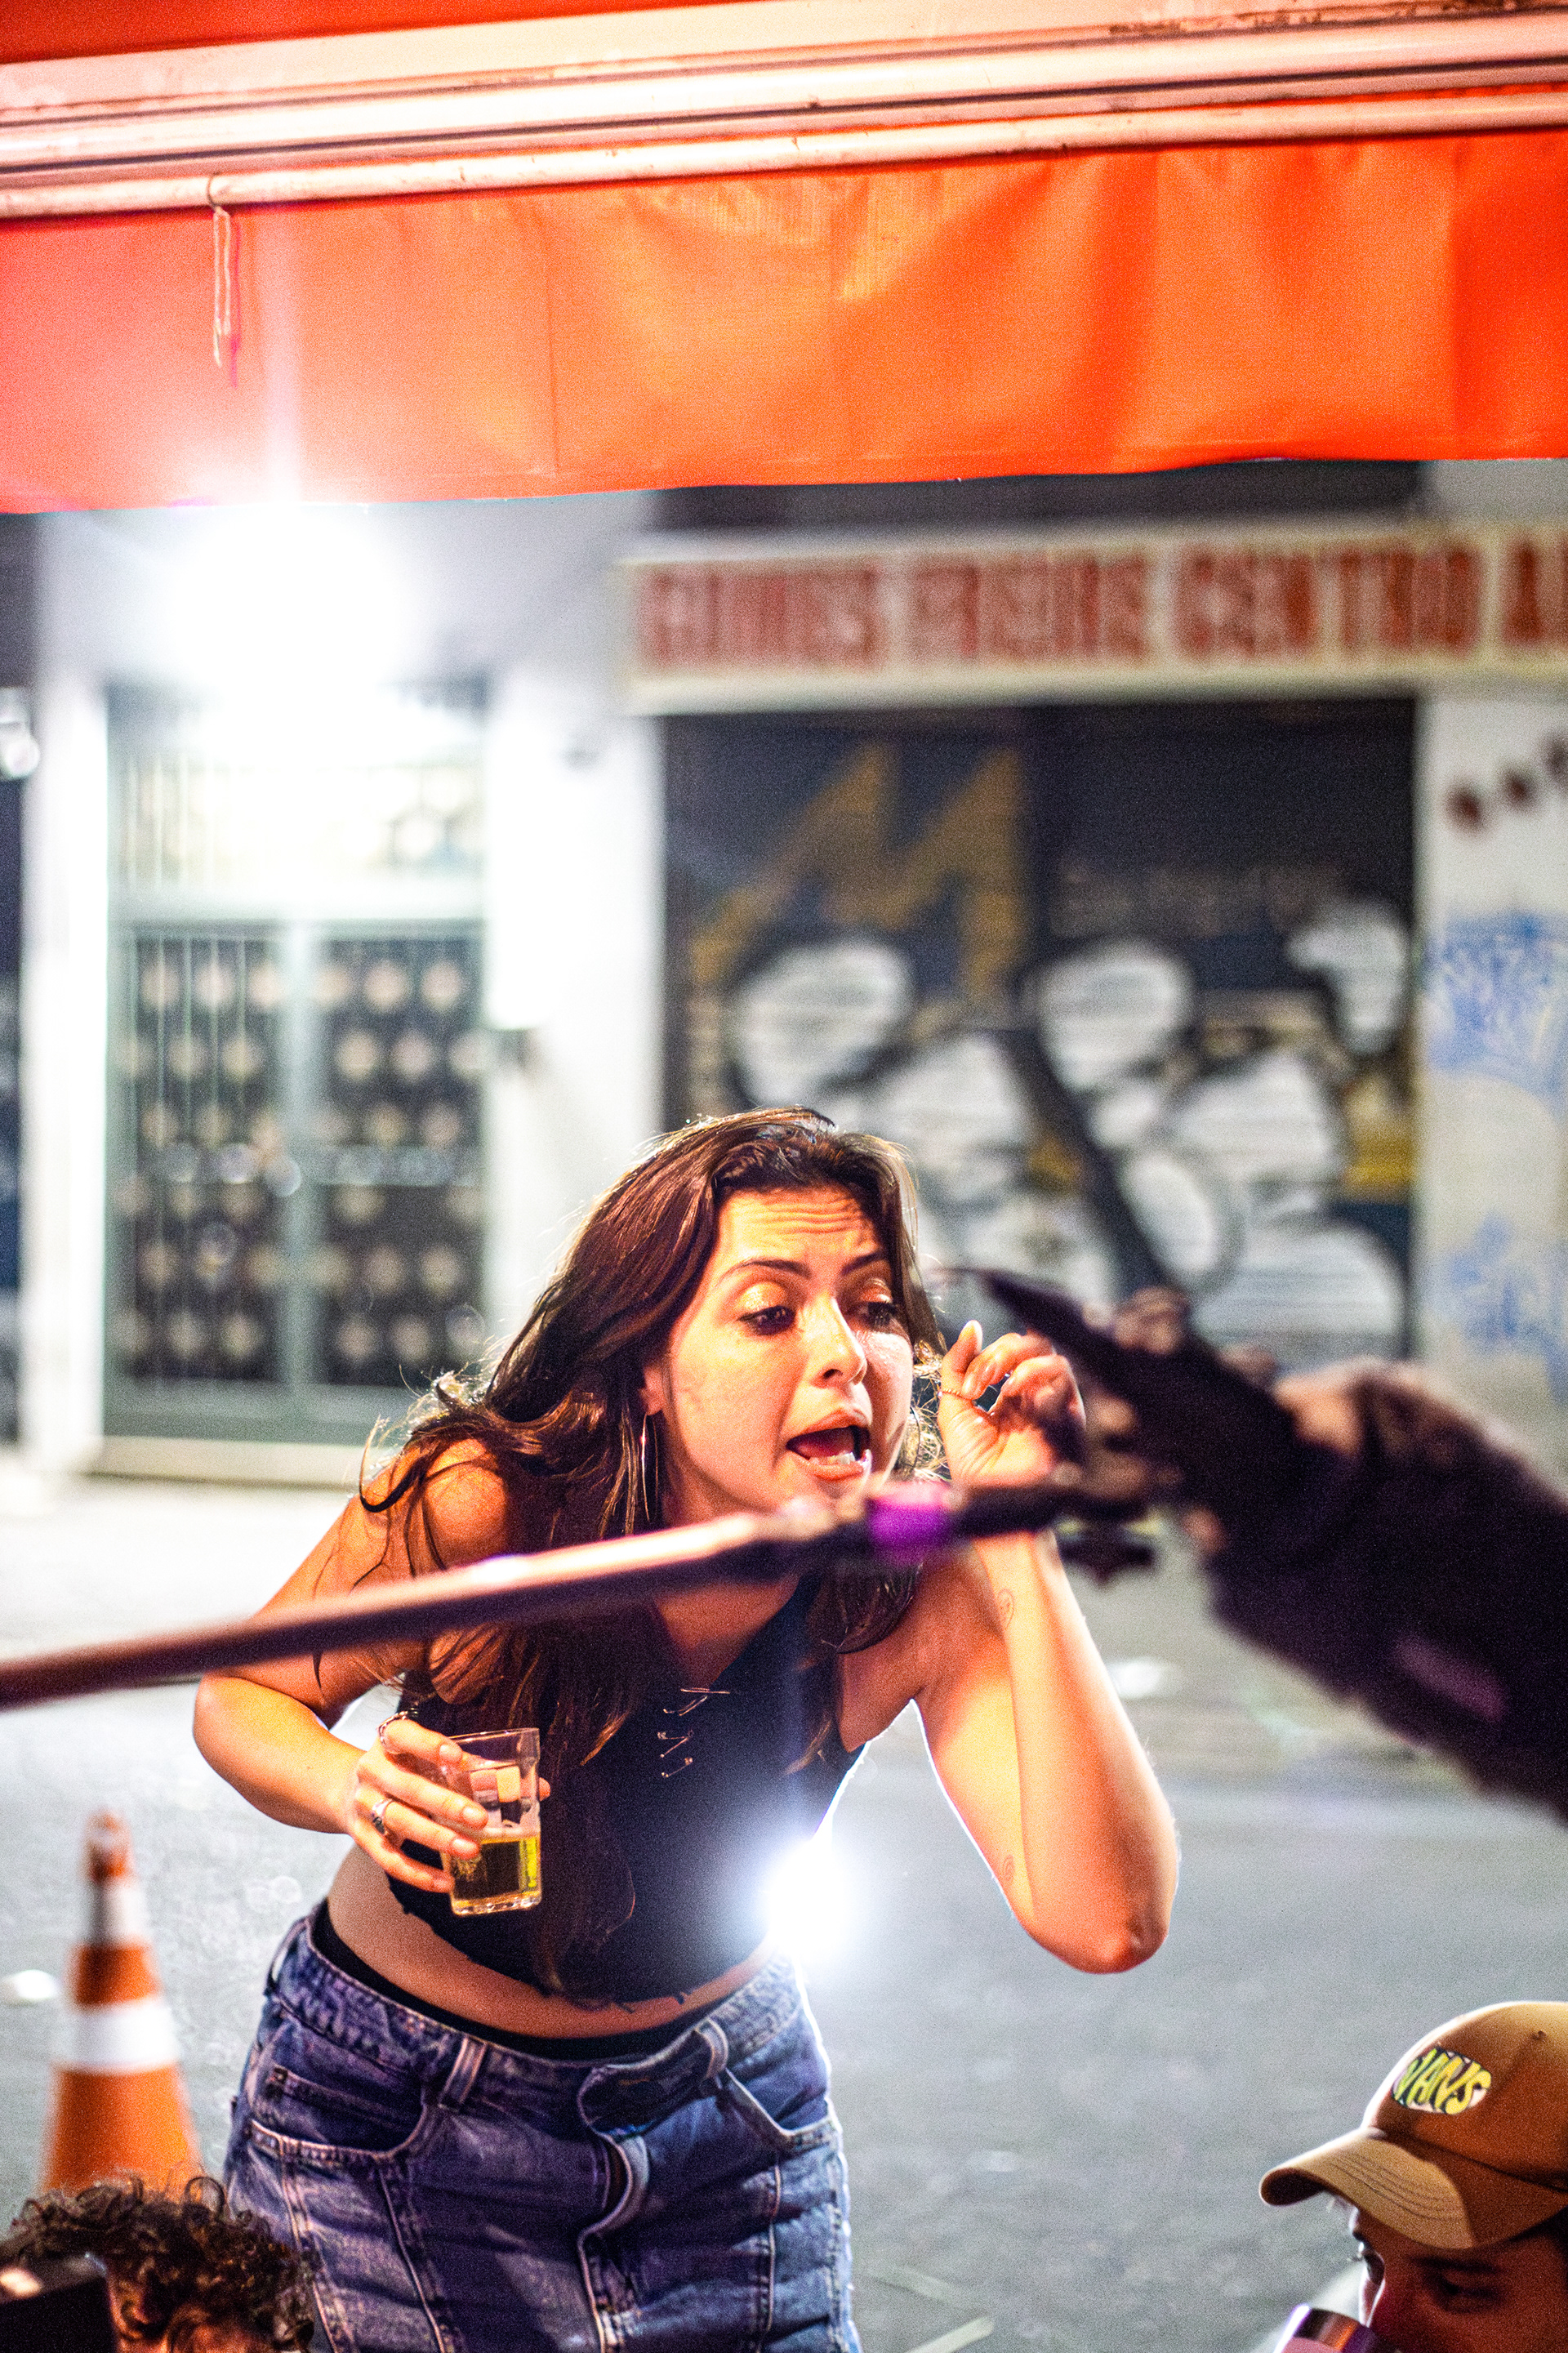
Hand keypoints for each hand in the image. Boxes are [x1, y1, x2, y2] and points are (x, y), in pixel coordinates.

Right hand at [343, 1716, 488, 1894]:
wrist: (346, 1790)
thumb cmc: (403, 1769)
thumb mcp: (423, 1758)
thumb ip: (471, 1769)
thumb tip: (531, 1788)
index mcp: (388, 1743)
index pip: (402, 1736)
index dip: (428, 1745)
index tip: (458, 1757)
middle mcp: (372, 1771)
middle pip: (408, 1787)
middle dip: (446, 1804)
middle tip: (480, 1819)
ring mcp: (364, 1805)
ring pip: (400, 1822)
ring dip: (437, 1838)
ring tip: (471, 1849)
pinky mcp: (362, 1837)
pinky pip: (389, 1859)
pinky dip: (417, 1874)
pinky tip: (446, 1881)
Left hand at [936, 1321, 1085, 1487]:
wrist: (990, 1502)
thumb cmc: (975, 1468)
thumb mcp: (954, 1411)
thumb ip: (956, 1368)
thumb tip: (971, 1328)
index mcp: (1011, 1397)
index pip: (1008, 1351)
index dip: (984, 1354)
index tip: (964, 1383)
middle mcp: (1036, 1397)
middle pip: (1030, 1344)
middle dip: (998, 1353)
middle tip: (976, 1382)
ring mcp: (1053, 1404)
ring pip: (1049, 1353)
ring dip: (1014, 1359)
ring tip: (993, 1387)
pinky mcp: (1069, 1412)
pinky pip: (1063, 1373)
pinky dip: (1033, 1372)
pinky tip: (1013, 1393)